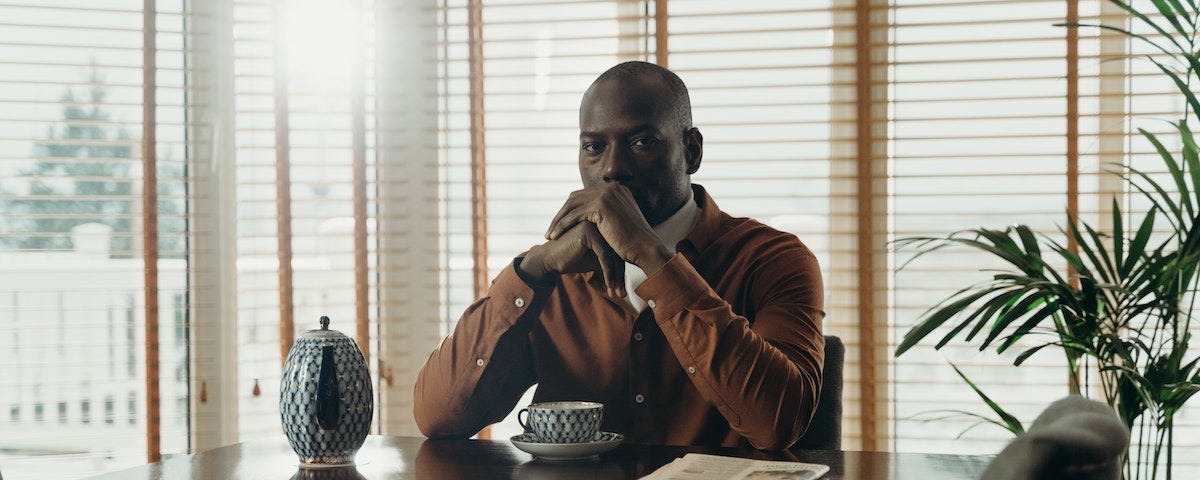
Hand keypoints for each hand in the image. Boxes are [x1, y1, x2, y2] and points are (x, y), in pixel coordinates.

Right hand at [521, 222, 626, 297]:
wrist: (550, 259)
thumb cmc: (573, 260)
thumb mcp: (597, 259)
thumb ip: (613, 259)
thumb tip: (633, 268)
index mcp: (605, 224)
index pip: (619, 250)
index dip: (621, 272)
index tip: (622, 291)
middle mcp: (600, 221)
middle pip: (617, 251)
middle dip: (620, 276)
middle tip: (621, 294)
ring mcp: (594, 223)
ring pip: (612, 253)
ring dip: (615, 277)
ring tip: (617, 294)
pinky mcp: (587, 230)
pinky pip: (603, 254)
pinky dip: (608, 272)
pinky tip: (608, 286)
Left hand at [544, 184, 672, 274]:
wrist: (646, 248)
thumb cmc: (634, 243)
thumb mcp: (620, 224)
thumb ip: (609, 217)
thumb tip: (596, 221)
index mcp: (616, 189)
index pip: (586, 195)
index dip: (572, 209)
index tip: (562, 224)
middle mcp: (611, 187)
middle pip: (576, 197)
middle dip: (562, 213)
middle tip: (551, 229)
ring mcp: (606, 194)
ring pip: (572, 205)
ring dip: (558, 220)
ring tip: (549, 234)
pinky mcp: (600, 205)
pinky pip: (574, 215)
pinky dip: (562, 225)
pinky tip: (554, 236)